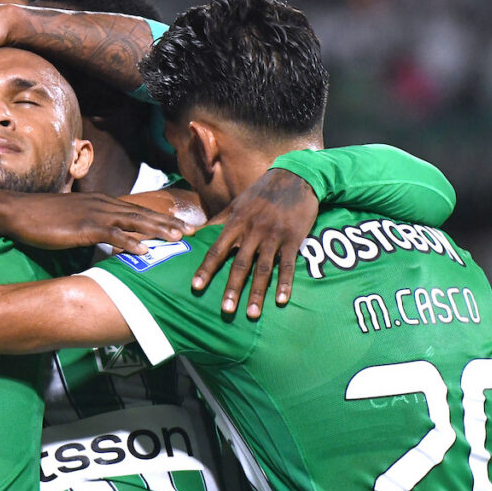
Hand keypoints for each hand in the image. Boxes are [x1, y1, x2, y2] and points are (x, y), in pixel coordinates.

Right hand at [5, 192, 190, 254]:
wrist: (19, 211)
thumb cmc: (42, 218)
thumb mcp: (73, 219)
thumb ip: (92, 226)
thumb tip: (104, 238)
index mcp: (101, 203)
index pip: (136, 210)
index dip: (159, 218)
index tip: (179, 226)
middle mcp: (102, 205)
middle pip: (141, 213)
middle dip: (167, 222)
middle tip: (190, 232)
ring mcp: (94, 214)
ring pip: (133, 221)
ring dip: (157, 230)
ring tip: (177, 238)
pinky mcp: (83, 226)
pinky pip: (111, 234)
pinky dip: (129, 242)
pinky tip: (144, 250)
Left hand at [191, 169, 317, 318]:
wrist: (296, 176)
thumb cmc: (261, 192)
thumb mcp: (237, 203)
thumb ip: (219, 221)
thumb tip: (195, 233)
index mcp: (236, 222)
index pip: (217, 249)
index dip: (206, 269)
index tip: (195, 286)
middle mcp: (253, 230)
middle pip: (240, 264)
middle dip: (232, 288)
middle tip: (225, 310)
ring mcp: (274, 235)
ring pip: (263, 268)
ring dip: (257, 293)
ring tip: (251, 314)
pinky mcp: (294, 238)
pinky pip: (288, 264)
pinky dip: (285, 283)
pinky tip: (280, 300)